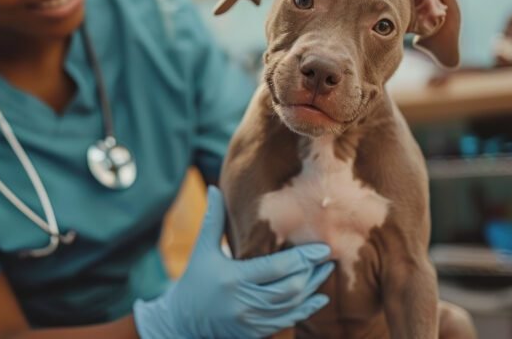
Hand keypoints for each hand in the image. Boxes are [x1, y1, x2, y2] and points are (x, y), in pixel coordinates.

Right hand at [134, 186, 333, 338]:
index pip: (277, 267)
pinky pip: (287, 321)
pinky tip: (318, 297)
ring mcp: (250, 321)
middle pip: (290, 288)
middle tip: (328, 258)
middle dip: (313, 272)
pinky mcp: (255, 333)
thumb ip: (212, 218)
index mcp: (233, 278)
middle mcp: (243, 302)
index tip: (322, 247)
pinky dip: (305, 309)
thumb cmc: (195, 279)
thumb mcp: (202, 249)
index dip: (303, 257)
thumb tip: (213, 188)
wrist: (182, 321)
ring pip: (292, 306)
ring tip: (326, 272)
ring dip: (313, 289)